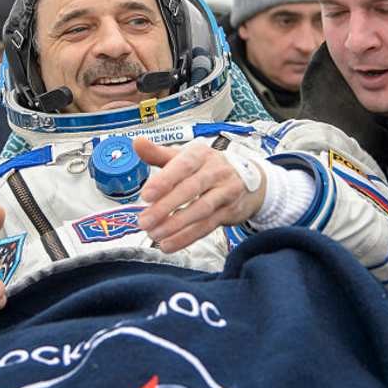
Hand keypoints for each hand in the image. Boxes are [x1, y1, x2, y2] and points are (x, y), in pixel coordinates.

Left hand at [134, 137, 266, 252]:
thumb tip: (137, 143)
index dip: (165, 180)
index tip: (146, 195)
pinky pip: (207, 226)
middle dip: (166, 207)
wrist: (250, 180)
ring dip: (175, 225)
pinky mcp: (229, 212)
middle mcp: (216, 171)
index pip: (183, 166)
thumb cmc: (207, 168)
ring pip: (200, 210)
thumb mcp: (185, 157)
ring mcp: (225, 192)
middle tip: (144, 221)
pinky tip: (168, 244)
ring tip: (154, 234)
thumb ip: (159, 154)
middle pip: (191, 189)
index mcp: (201, 155)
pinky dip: (186, 237)